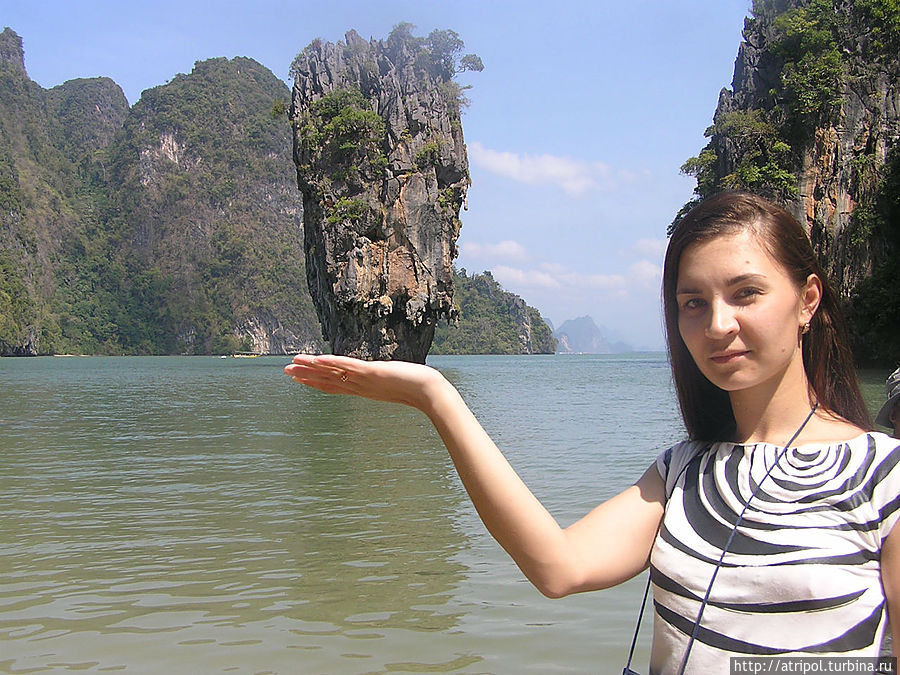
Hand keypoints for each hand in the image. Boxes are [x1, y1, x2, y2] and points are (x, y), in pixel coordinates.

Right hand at [283, 354, 447, 410]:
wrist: (431, 393)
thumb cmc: (420, 388)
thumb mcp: (398, 382)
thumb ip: (388, 380)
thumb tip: (388, 375)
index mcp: (364, 389)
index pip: (335, 385)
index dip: (316, 382)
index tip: (300, 378)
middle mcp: (361, 387)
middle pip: (328, 381)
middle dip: (306, 376)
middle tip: (286, 372)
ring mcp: (365, 380)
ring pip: (332, 373)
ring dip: (312, 368)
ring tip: (292, 364)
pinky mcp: (372, 372)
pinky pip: (347, 367)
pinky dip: (331, 363)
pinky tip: (317, 359)